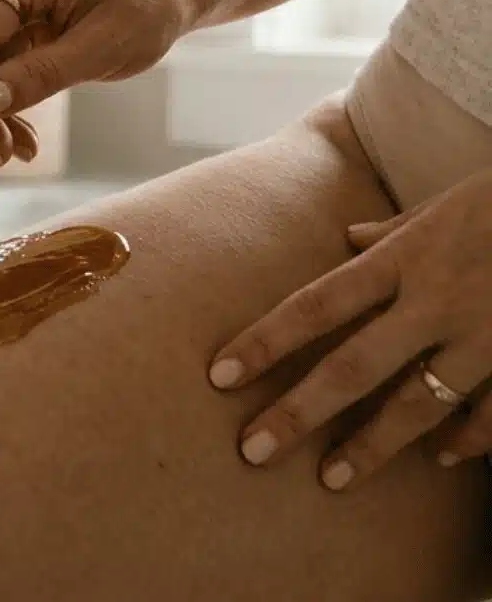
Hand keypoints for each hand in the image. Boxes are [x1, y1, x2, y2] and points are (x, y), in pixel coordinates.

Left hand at [208, 169, 491, 489]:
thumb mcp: (441, 205)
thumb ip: (392, 231)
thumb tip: (348, 238)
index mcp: (405, 257)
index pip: (316, 305)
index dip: (265, 342)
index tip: (219, 376)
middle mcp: (436, 299)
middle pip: (354, 365)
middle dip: (299, 412)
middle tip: (253, 450)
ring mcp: (486, 334)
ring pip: (419, 402)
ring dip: (373, 445)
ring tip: (333, 478)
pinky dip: (469, 437)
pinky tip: (442, 456)